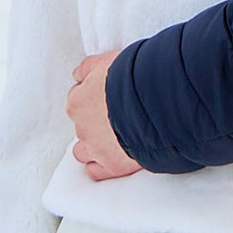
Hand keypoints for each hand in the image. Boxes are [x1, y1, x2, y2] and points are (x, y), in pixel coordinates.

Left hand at [67, 52, 142, 181]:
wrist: (155, 101)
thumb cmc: (134, 78)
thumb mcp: (108, 60)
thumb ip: (89, 67)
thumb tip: (77, 75)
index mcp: (79, 101)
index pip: (77, 100)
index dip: (93, 98)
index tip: (106, 98)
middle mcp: (82, 127)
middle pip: (81, 126)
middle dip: (95, 122)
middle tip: (115, 116)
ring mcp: (96, 148)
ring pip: (82, 152)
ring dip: (92, 146)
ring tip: (112, 139)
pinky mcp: (112, 165)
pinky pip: (95, 172)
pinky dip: (100, 166)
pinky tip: (112, 158)